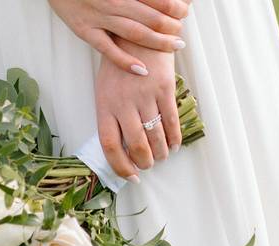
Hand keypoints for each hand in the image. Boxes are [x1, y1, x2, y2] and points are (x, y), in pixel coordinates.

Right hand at [49, 0, 190, 74]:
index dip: (175, 5)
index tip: (185, 10)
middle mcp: (113, 0)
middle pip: (151, 16)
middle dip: (171, 24)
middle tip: (182, 30)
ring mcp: (98, 17)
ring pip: (135, 33)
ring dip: (159, 41)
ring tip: (175, 45)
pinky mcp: (85, 31)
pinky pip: (108, 49)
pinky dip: (126, 61)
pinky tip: (142, 70)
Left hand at [96, 39, 179, 180]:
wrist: (137, 36)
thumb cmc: (118, 67)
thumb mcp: (105, 91)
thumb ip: (111, 118)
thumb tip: (122, 149)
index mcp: (105, 105)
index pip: (110, 145)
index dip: (121, 166)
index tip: (130, 176)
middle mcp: (123, 103)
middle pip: (136, 145)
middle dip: (145, 161)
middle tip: (149, 165)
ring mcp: (145, 96)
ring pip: (155, 135)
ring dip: (160, 152)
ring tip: (162, 156)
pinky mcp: (164, 88)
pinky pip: (171, 120)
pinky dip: (174, 137)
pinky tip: (174, 145)